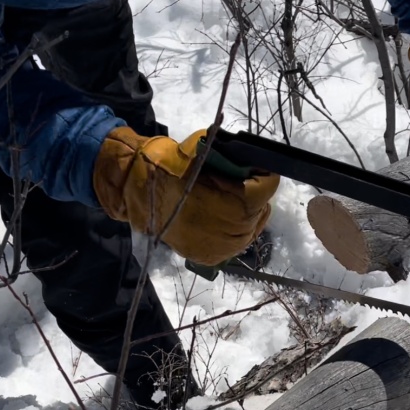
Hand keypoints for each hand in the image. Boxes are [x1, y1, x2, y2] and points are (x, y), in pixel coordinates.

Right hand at [93, 127, 279, 264]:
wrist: (141, 193)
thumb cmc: (174, 168)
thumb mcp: (207, 152)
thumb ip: (234, 159)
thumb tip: (252, 161)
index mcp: (238, 201)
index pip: (267, 188)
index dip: (264, 177)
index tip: (257, 170)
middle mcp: (236, 229)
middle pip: (260, 210)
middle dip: (255, 197)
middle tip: (246, 184)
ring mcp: (224, 247)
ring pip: (250, 230)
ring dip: (248, 216)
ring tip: (236, 203)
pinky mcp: (212, 257)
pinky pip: (233, 245)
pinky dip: (234, 232)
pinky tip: (226, 220)